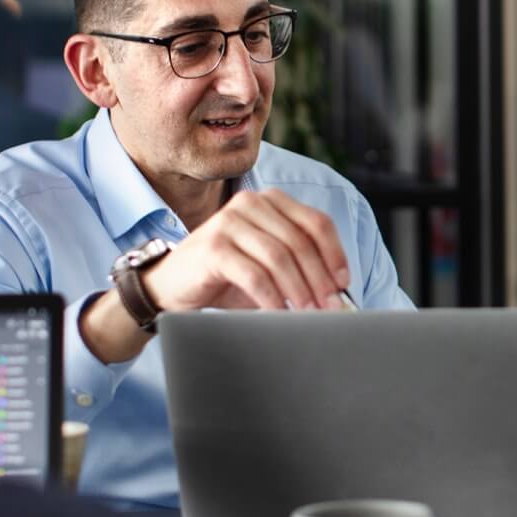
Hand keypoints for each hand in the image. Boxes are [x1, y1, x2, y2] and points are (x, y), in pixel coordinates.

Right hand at [144, 189, 351, 311]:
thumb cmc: (227, 276)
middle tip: (331, 308)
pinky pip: (254, 275)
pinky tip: (279, 315)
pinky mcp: (214, 246)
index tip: (344, 284)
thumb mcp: (269, 265)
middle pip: (300, 242)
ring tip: (309, 315)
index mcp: (270, 201)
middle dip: (320, 279)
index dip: (335, 255)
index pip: (316, 223)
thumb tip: (338, 293)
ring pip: (279, 257)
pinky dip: (272, 298)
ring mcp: (230, 222)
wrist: (173, 285)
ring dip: (299, 290)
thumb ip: (299, 266)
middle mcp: (251, 203)